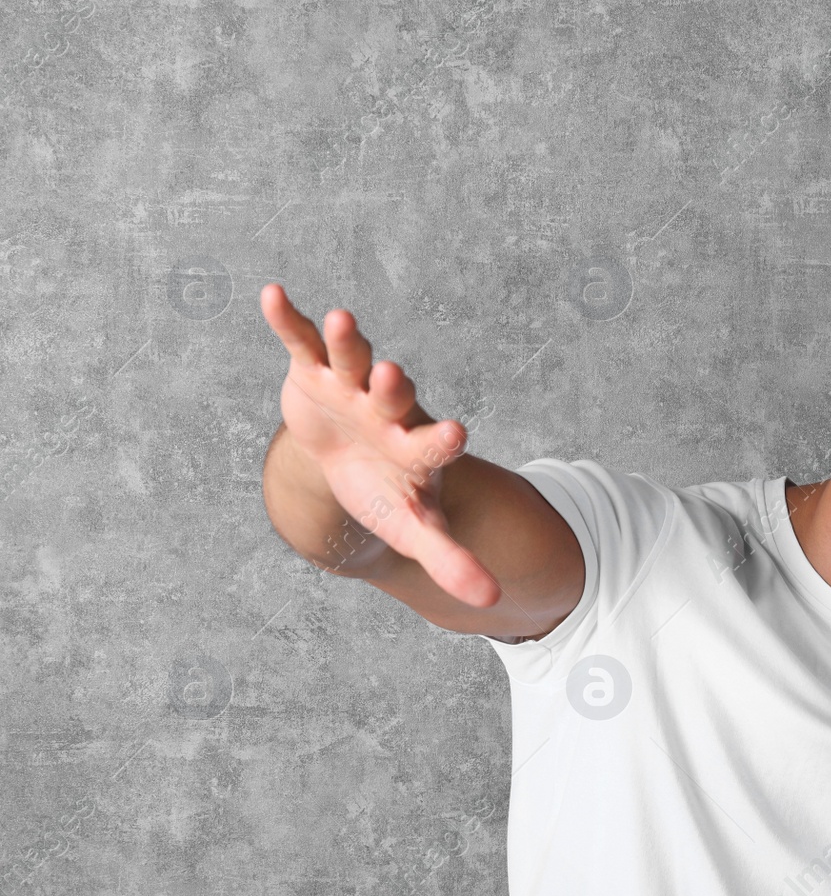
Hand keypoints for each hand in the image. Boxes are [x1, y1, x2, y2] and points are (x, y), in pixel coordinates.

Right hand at [261, 284, 500, 607]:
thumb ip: (449, 558)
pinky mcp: (313, 371)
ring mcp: (351, 386)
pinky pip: (302, 341)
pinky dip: (288, 320)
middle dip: (392, 385)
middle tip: (394, 374)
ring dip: (348, 341)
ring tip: (342, 319)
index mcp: (416, 447)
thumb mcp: (412, 527)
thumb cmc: (387, 491)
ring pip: (353, 359)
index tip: (457, 435)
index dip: (442, 441)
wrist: (352, 459)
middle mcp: (389, 409)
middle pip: (394, 394)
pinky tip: (272, 294)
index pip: (433, 444)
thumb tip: (494, 601)